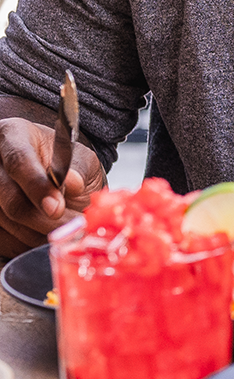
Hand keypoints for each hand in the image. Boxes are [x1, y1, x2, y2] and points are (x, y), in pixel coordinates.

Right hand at [0, 116, 104, 257]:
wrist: (56, 176)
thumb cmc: (65, 162)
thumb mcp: (80, 156)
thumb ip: (78, 168)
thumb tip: (71, 182)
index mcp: (14, 135)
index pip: (19, 161)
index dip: (37, 187)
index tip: (56, 208)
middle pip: (10, 199)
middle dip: (44, 219)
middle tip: (73, 227)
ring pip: (6, 223)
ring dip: (39, 233)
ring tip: (67, 231)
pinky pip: (4, 239)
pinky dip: (27, 243)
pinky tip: (46, 237)